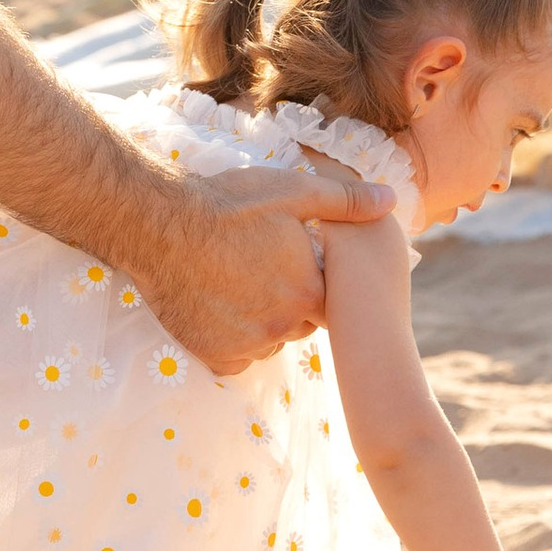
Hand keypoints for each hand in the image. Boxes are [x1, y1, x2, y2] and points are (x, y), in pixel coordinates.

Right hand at [133, 158, 396, 376]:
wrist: (160, 227)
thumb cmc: (228, 204)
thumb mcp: (292, 191)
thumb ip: (344, 200)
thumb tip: (391, 199)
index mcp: (309, 290)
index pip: (325, 300)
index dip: (308, 280)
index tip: (284, 261)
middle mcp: (284, 325)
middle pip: (297, 323)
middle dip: (284, 304)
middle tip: (254, 271)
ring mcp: (249, 345)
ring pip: (266, 342)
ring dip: (257, 323)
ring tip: (230, 286)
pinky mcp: (215, 356)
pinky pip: (234, 360)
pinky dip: (228, 342)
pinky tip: (214, 310)